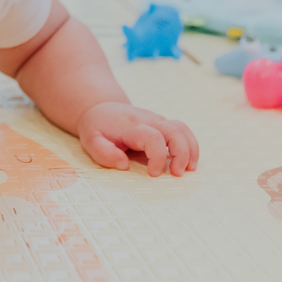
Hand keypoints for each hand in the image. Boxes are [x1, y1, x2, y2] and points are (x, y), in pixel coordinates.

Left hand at [76, 102, 198, 176]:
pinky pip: (182, 130)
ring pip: (182, 128)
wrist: (100, 108)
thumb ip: (104, 153)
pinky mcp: (162, 124)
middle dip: (181, 153)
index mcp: (130, 126)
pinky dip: (190, 145)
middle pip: (174, 130)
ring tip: (189, 169)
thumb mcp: (91, 141)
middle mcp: (147, 120)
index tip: (154, 174)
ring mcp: (156, 120)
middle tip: (177, 173)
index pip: (152, 137)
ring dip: (190, 149)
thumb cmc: (96, 127)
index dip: (157, 157)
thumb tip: (124, 165)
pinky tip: (188, 162)